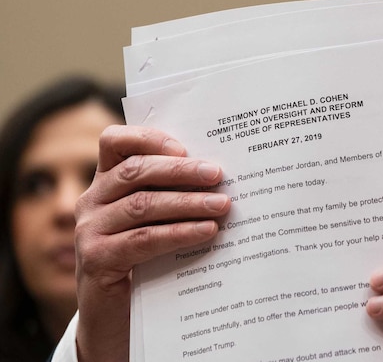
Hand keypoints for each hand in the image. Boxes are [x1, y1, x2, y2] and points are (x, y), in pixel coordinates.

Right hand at [74, 125, 230, 360]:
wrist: (115, 315)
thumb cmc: (144, 257)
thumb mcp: (154, 218)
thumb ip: (171, 192)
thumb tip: (220, 173)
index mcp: (105, 181)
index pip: (114, 142)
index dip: (148, 138)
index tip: (184, 146)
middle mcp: (92, 201)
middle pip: (135, 171)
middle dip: (180, 171)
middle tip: (217, 174)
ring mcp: (89, 230)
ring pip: (142, 205)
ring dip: (187, 203)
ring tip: (222, 204)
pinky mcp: (96, 259)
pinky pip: (144, 239)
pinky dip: (179, 233)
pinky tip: (207, 231)